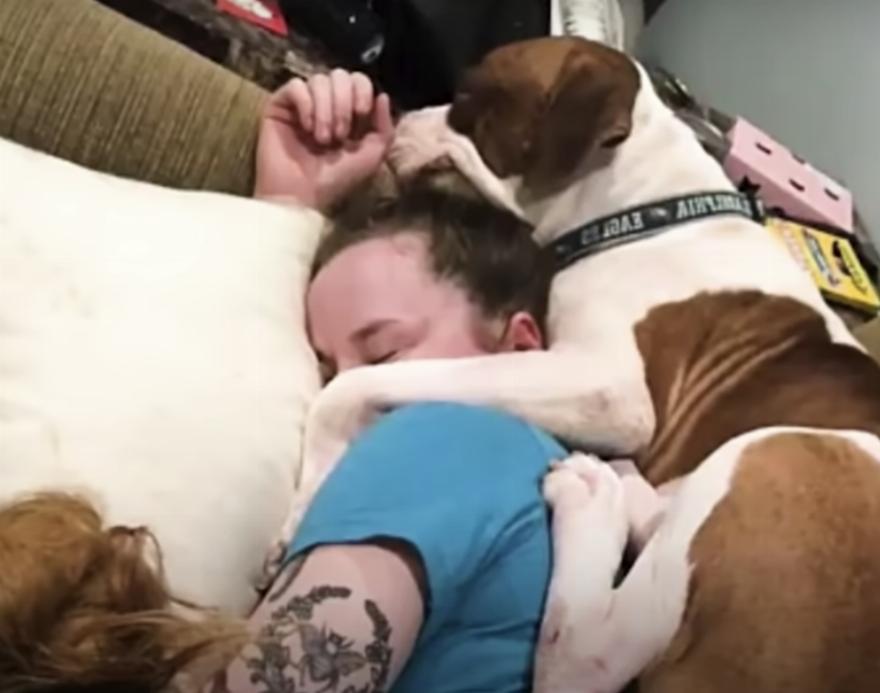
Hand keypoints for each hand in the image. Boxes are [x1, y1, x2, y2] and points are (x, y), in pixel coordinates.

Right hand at [255, 69, 393, 210]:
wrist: (302, 196)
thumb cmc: (336, 180)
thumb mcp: (371, 156)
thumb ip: (384, 128)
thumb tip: (383, 96)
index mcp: (348, 111)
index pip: (358, 79)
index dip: (362, 90)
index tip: (361, 113)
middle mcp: (325, 103)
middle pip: (339, 75)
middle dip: (343, 104)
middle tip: (339, 135)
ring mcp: (302, 103)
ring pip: (319, 80)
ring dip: (326, 110)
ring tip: (322, 139)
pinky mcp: (279, 106)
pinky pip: (295, 85)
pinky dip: (305, 105)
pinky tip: (305, 128)